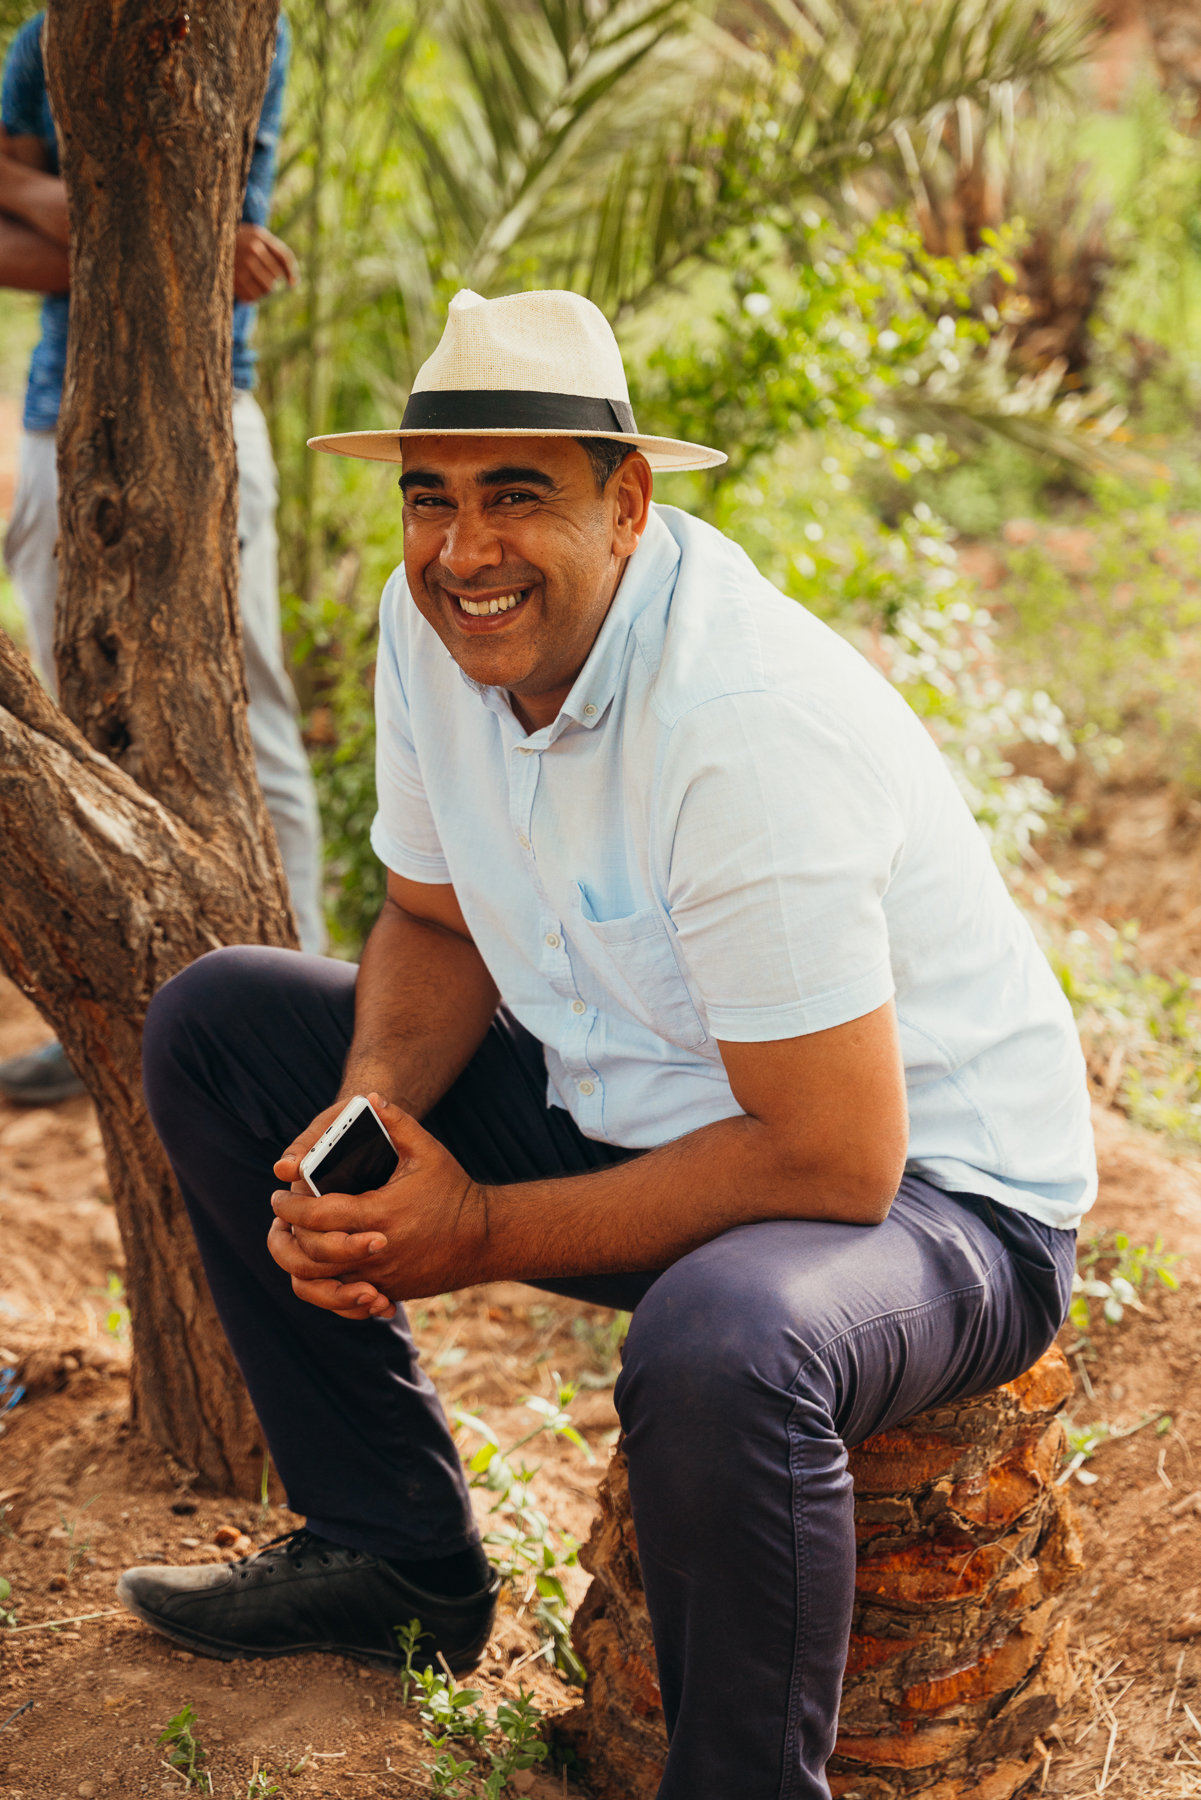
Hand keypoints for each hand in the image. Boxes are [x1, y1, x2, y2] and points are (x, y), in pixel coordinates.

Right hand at [234, 223, 296, 301]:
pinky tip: (245, 287)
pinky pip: (253, 298)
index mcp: (259, 236)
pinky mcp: (231, 280)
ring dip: (263, 289)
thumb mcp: (258, 239)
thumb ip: (278, 255)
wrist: (207, 242)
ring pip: (268, 289)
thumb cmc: (240, 242)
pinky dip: (252, 296)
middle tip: (259, 273)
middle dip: (272, 279)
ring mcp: (241, 265)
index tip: (292, 283)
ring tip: (252, 280)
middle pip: (276, 277)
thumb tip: (294, 283)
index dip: (291, 272)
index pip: (284, 257)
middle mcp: (251, 249)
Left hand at [268, 1095, 484, 1320]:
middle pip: (309, 1254)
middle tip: (281, 1217)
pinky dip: (323, 1285)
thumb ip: (397, 1122)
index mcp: (378, 1215)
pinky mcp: (387, 1292)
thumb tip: (371, 1098)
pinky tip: (320, 1264)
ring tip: (293, 1240)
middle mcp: (375, 1252)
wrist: (485, 1238)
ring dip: (298, 1262)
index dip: (290, 1206)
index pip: (316, 1216)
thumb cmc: (453, 1191)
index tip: (278, 1195)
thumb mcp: (428, 1151)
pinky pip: (342, 1300)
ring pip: (319, 1285)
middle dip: (287, 1234)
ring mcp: (380, 1277)